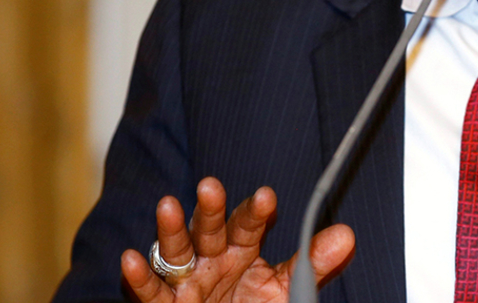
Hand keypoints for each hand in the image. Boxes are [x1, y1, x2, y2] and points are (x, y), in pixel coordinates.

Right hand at [120, 177, 355, 302]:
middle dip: (209, 209)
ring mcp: (185, 283)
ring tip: (167, 205)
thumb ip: (312, 265)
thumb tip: (347, 235)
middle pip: (209, 229)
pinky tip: (129, 257)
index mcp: (242, 251)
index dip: (256, 212)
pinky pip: (149, 293)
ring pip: (175, 252)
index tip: (268, 197)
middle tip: (211, 186)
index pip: (249, 225)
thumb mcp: (287, 290)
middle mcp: (211, 260)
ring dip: (170, 230)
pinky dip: (138, 277)